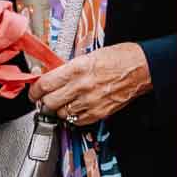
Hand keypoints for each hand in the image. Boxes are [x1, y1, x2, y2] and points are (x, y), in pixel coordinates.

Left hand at [32, 45, 150, 125]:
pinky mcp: (100, 112)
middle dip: (45, 101)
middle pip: (50, 102)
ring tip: (63, 103)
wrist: (142, 67)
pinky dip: (74, 117)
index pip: (45, 84)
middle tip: (46, 98)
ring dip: (59, 109)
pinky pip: (77, 121)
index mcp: (77, 68)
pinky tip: (77, 108)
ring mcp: (91, 101)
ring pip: (62, 113)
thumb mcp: (90, 55)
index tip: (34, 92)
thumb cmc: (119, 57)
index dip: (35, 90)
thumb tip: (51, 76)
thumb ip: (69, 68)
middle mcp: (82, 86)